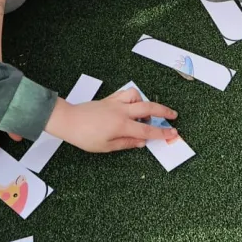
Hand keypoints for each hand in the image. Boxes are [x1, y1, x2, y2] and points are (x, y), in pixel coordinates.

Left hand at [45, 86, 178, 151]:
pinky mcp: (110, 98)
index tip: (173, 133)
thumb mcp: (106, 147)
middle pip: (149, 108)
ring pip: (137, 96)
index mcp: (121, 126)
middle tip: (173, 115)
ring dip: (145, 103)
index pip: (147, 130)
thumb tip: (141, 143)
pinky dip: (133, 98)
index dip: (162, 133)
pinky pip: (126, 94)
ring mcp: (115, 102)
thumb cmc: (84, 136)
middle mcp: (121, 111)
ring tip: (144, 114)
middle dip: (164, 111)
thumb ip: (126, 143)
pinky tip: (131, 106)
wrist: (68, 120)